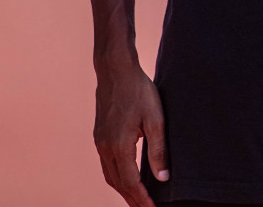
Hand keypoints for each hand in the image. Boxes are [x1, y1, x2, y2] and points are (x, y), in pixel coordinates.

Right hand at [93, 63, 168, 206]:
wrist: (116, 70)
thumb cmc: (139, 90)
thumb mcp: (155, 119)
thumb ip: (159, 150)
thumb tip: (163, 178)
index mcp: (119, 146)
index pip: (130, 183)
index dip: (142, 199)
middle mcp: (105, 147)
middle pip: (118, 183)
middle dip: (132, 199)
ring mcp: (99, 142)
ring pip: (110, 175)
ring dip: (123, 190)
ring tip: (138, 199)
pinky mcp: (99, 135)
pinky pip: (107, 164)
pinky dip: (117, 177)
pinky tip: (127, 177)